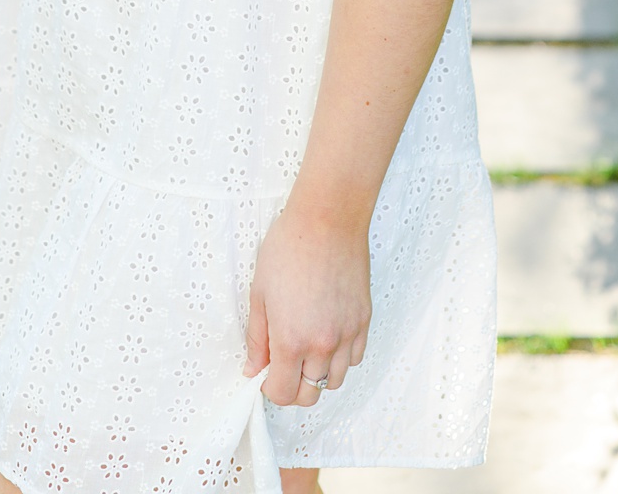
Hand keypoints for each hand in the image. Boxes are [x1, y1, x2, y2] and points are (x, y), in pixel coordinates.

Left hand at [243, 205, 371, 407]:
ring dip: (316, 375)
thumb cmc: (287, 250)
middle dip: (293, 388)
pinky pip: (354, 359)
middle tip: (281, 366)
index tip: (264, 376)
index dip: (270, 390)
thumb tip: (253, 370)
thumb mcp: (259, 293)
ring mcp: (348, 336)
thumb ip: (257, 338)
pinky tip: (326, 337)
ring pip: (334, 381)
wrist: (327, 222)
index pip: (284, 394)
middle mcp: (323, 345)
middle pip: (310, 395)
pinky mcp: (364, 323)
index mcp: (291, 339)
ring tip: (303, 350)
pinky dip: (339, 359)